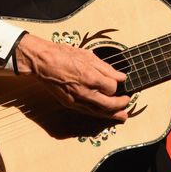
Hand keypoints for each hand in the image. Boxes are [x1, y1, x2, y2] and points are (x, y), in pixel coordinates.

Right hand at [14, 33, 130, 121]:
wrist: (42, 62)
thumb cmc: (64, 55)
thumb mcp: (88, 56)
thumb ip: (106, 68)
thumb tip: (121, 77)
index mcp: (90, 77)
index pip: (112, 87)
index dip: (118, 85)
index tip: (121, 82)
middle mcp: (84, 91)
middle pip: (109, 104)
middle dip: (121, 104)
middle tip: (127, 101)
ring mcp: (76, 100)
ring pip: (99, 112)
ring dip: (113, 115)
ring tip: (123, 116)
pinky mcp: (70, 103)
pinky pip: (88, 112)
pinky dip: (99, 114)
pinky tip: (105, 113)